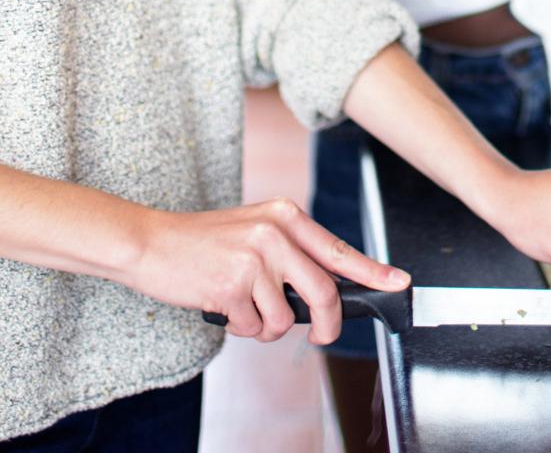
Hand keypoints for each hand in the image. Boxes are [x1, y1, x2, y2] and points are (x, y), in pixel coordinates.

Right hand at [125, 196, 409, 345]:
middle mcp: (275, 232)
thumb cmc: (205, 242)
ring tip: (244, 307)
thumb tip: (327, 293)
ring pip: (286, 318)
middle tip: (318, 335)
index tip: (398, 282)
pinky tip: (224, 307)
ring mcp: (254, 258)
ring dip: (267, 327)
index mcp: (285, 215)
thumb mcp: (255, 232)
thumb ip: (291, 254)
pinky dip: (242, 328)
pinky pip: (254, 327)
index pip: (338, 249)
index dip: (373, 271)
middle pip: (324, 292)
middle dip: (326, 324)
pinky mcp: (233, 285)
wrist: (152, 242)